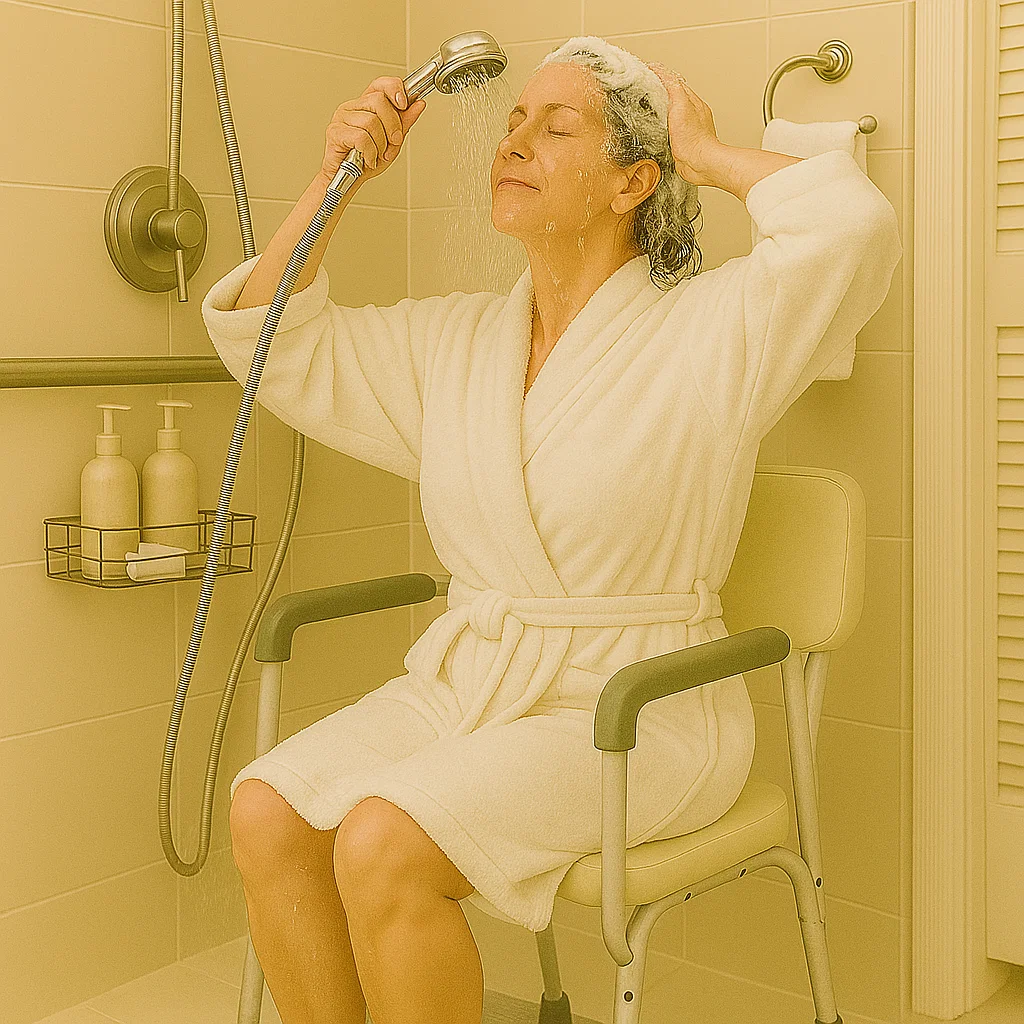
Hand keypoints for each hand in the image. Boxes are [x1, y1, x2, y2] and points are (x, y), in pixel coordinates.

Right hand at [321, 76, 426, 182]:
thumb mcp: (393, 141)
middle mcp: (353, 107)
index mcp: (366, 105)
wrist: (349, 180)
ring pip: (371, 121)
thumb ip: (404, 122)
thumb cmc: (367, 160)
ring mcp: (342, 118)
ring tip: (377, 154)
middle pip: (378, 101)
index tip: (404, 104)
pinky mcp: (335, 132)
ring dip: (380, 144)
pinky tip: (368, 158)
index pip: (380, 84)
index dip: (394, 89)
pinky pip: (360, 137)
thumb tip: (418, 104)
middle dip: (392, 126)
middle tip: (392, 143)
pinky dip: (369, 152)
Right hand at [647, 63, 722, 186]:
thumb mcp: (681, 105)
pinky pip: (668, 128)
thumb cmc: (693, 139)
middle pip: (671, 95)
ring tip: (646, 104)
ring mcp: (686, 128)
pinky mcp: (680, 142)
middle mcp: (690, 113)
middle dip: (658, 89)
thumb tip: (662, 72)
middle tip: (643, 84)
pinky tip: (654, 127)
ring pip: (670, 111)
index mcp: (691, 101)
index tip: (646, 70)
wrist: (699, 164)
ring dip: (659, 107)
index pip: (673, 81)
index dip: (659, 74)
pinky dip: (660, 124)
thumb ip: (673, 88)